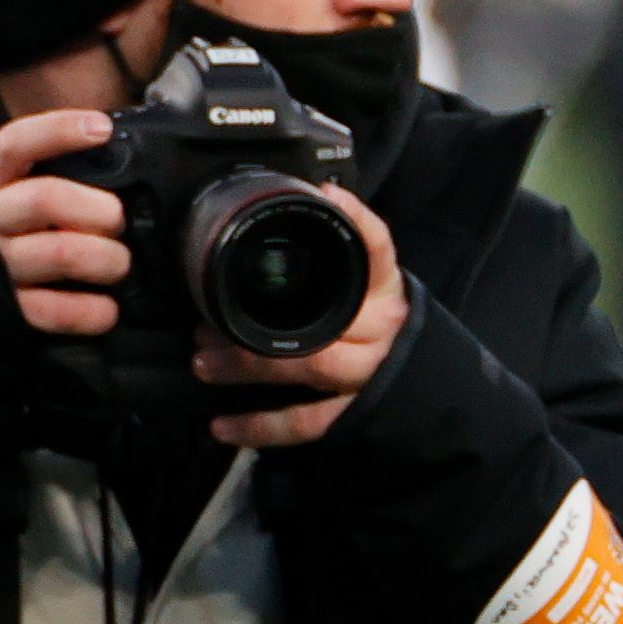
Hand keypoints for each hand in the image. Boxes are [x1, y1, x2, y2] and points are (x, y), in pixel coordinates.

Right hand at [0, 109, 127, 335]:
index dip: (57, 131)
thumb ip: (42, 176)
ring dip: (106, 259)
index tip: (101, 129)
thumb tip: (111, 161)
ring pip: (62, 252)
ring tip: (117, 265)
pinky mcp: (5, 307)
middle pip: (48, 199)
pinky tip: (106, 309)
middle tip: (116, 221)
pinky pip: (53, 310)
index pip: (14, 145)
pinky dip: (90, 311)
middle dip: (99, 209)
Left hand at [193, 185, 405, 447]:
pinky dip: (261, 426)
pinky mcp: (356, 413)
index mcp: (383, 290)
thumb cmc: (370, 328)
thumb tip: (283, 223)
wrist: (419, 387)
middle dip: (255, 325)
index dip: (358, 221)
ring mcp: (370, 373)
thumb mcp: (360, 291)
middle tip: (204, 325)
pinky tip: (221, 426)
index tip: (328, 196)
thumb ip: (331, 263)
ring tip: (203, 364)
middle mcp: (382, 328)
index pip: (376, 249)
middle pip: (322, 321)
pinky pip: (308, 422)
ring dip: (249, 367)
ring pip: (311, 367)